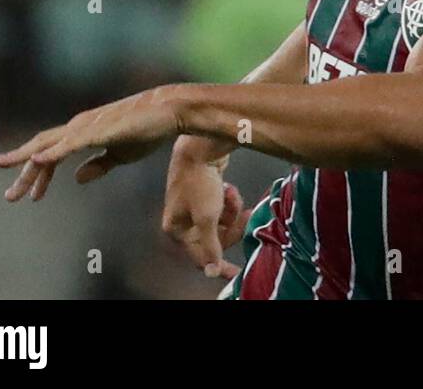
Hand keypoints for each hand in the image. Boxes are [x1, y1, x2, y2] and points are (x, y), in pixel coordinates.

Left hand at [0, 86, 182, 201]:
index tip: (31, 196)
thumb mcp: (120, 155)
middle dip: (23, 172)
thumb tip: (77, 179)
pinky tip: (37, 160)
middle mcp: (79, 127)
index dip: (38, 175)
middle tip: (9, 197)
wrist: (170, 111)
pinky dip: (52, 152)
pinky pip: (70, 143)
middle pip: (42, 149)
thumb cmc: (148, 130)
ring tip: (11, 179)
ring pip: (49, 146)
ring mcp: (87, 127)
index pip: (51, 154)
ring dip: (27, 162)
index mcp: (83, 133)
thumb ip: (99, 165)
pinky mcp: (99, 130)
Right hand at [163, 140, 249, 279]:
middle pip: (214, 238)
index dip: (218, 265)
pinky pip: (222, 207)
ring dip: (231, 211)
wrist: (200, 147)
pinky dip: (229, 200)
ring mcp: (194, 206)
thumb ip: (210, 246)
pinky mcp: (205, 193)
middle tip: (245, 215)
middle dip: (231, 227)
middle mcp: (182, 220)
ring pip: (221, 222)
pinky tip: (229, 187)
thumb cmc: (200, 184)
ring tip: (232, 194)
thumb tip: (211, 272)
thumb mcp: (207, 217)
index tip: (236, 274)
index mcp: (177, 229)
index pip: (199, 257)